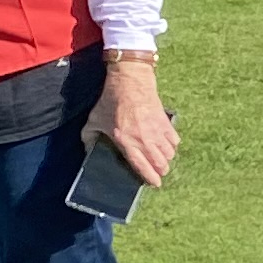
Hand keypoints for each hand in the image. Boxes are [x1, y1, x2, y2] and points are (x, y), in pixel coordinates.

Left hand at [92, 60, 177, 184]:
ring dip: (166, 159)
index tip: (155, 184)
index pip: (142, 166)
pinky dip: (171, 145)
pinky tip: (166, 144)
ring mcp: (157, 131)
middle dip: (160, 171)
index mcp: (126, 141)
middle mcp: (144, 139)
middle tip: (157, 172)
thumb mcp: (94, 119)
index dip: (150, 178)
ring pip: (170, 154)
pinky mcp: (165, 122)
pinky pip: (175, 141)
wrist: (130, 79)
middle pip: (161, 164)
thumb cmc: (111, 100)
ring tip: (160, 159)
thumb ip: (88, 136)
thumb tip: (87, 149)